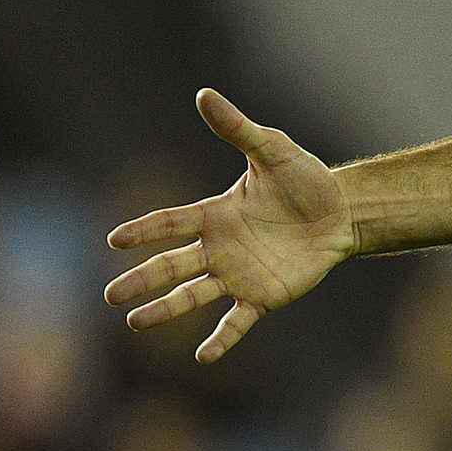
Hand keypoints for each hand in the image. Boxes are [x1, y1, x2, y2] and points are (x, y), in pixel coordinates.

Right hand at [102, 89, 352, 362]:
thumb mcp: (272, 150)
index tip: (113, 239)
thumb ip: (238, 129)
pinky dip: (222, 339)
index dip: (144, 231)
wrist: (342, 212)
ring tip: (135, 322)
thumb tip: (204, 94)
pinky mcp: (264, 296)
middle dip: (141, 280)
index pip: (171, 223)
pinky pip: (238, 321)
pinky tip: (203, 356)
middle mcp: (219, 248)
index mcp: (215, 215)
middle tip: (109, 295)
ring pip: (193, 295)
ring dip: (165, 309)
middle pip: (171, 266)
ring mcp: (239, 275)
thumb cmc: (305, 180)